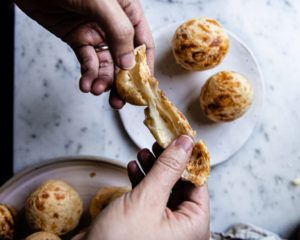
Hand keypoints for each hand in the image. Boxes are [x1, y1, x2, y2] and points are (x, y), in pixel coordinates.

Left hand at [14, 0, 154, 108]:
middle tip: (119, 100)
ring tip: (96, 90)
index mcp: (128, 11)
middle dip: (122, 81)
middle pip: (125, 59)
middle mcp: (114, 25)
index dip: (144, 67)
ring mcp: (96, 33)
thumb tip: (129, 64)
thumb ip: (119, 30)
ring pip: (106, 64)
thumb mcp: (101, 1)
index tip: (142, 88)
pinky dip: (87, 74)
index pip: (143, 43)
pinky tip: (86, 83)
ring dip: (103, 80)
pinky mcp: (78, 39)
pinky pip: (87, 61)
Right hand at [87, 135, 209, 239]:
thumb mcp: (147, 199)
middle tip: (158, 143)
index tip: (179, 139)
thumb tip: (185, 144)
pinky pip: (148, 197)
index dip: (188, 159)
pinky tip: (132, 168)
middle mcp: (181, 228)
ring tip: (143, 153)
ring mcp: (162, 225)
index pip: (198, 183)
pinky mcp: (144, 223)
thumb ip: (168, 169)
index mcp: (192, 226)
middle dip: (166, 162)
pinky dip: (141, 181)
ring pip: (163, 188)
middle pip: (179, 184)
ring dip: (152, 169)